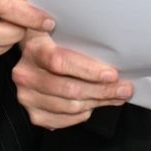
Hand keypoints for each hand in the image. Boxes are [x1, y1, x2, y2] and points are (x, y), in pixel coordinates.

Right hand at [12, 31, 131, 128]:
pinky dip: (82, 114)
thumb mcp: (61, 31)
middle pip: (68, 88)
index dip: (88, 70)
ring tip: (116, 97)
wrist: (30, 55)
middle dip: (103, 90)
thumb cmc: (52, 42)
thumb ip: (80, 37)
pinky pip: (63, 120)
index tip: (112, 74)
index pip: (60, 62)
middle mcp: (26, 74)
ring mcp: (27, 96)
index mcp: (34, 48)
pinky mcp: (33, 114)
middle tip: (125, 89)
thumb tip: (114, 54)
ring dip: (97, 102)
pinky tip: (93, 105)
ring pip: (69, 106)